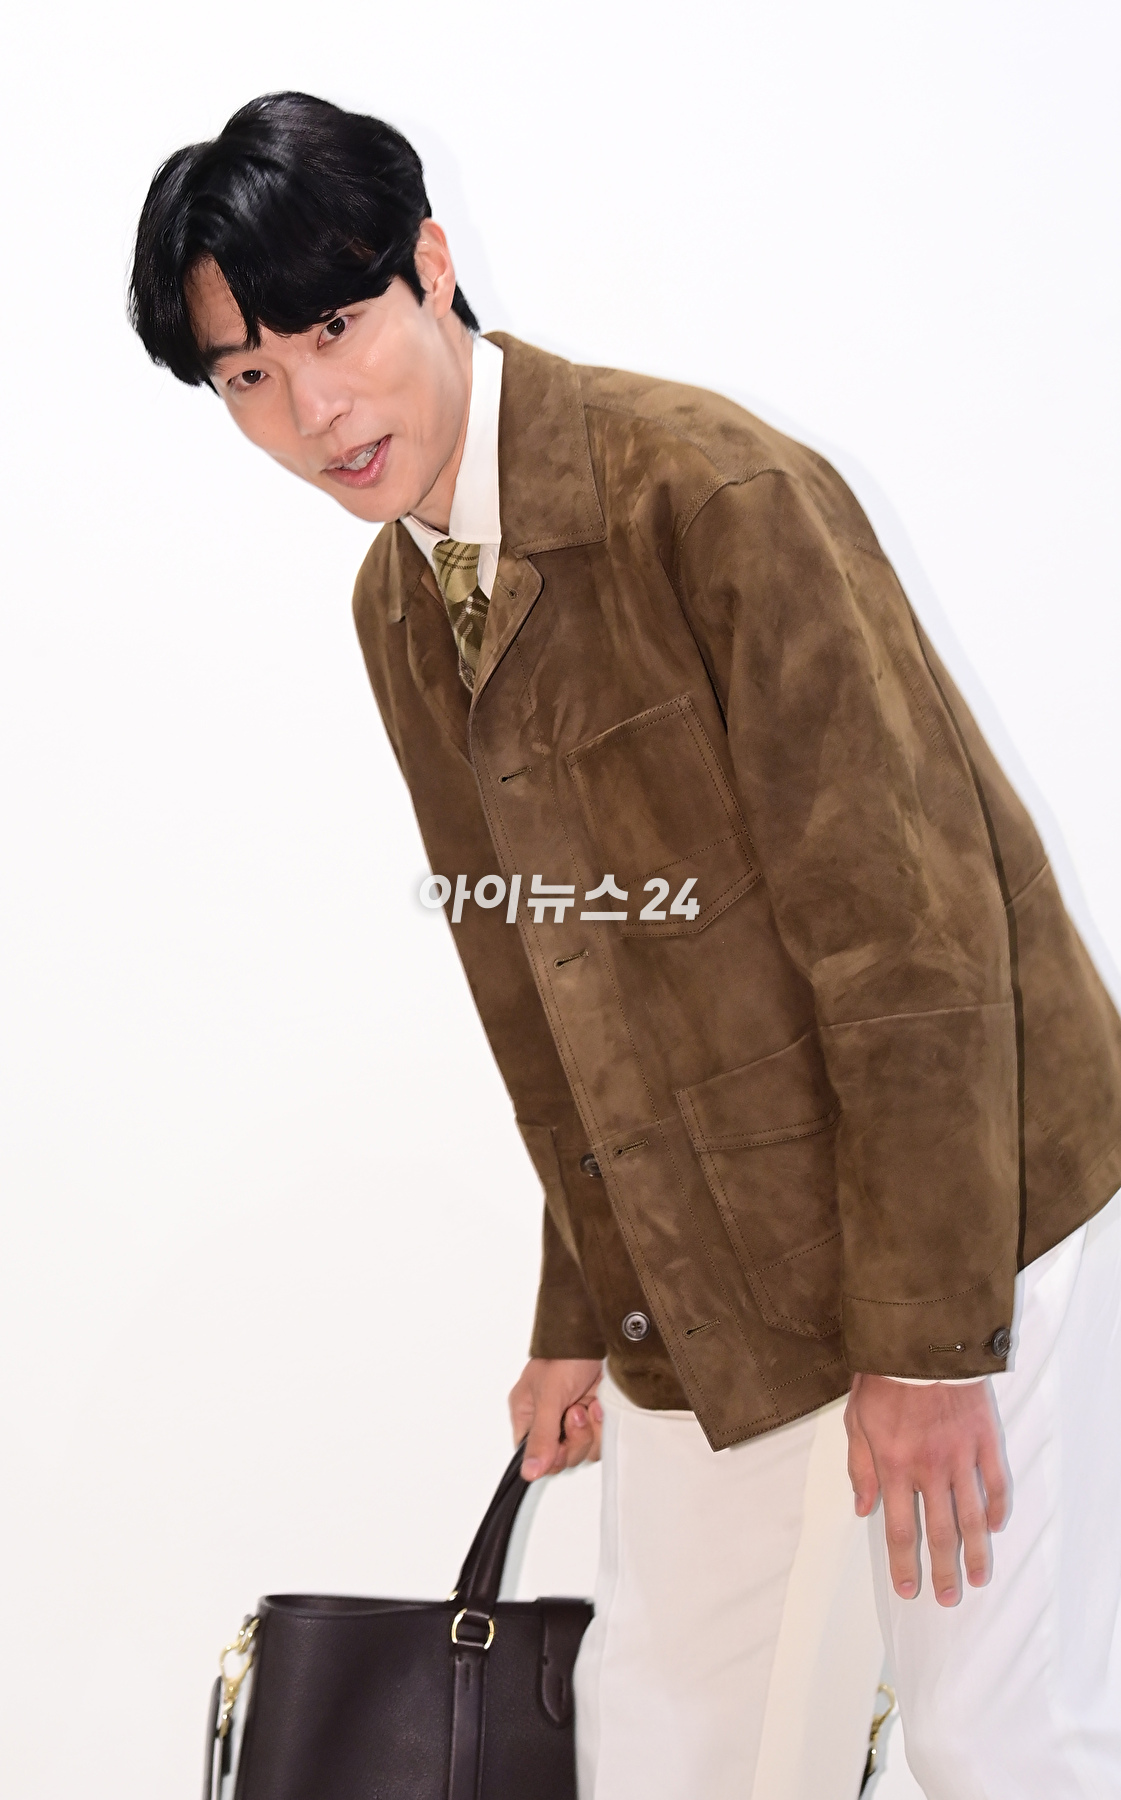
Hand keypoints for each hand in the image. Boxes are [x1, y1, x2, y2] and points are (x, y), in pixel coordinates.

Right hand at [508, 1357, 604, 1480]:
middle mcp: (549, 1421)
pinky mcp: (595, 1418)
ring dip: (589, 1432)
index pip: (532, 1455)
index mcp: (528, 1414)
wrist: (599, 1334)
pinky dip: (602, 1426)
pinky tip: (599, 1405)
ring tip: (588, 1406)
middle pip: (560, 1458)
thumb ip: (541, 1436)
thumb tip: (529, 1472)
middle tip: (575, 1414)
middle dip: (573, 1439)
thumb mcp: (549, 1395)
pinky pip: (600, 1442)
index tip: (558, 1445)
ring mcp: (574, 1420)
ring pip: (582, 1453)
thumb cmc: (565, 1355)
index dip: (548, 1457)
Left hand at [844, 1373, 1010, 1605]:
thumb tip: (862, 1507)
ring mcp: (961, 1455)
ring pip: (972, 1516)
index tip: (908, 1588)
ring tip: (977, 1576)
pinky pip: (995, 1481)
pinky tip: (995, 1526)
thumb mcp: (856, 1419)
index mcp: (894, 1465)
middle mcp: (930, 1468)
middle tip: (947, 1597)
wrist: (921, 1340)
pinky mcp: (985, 1439)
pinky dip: (997, 1507)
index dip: (904, 1563)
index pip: (899, 1529)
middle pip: (940, 1533)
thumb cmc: (884, 1377)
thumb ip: (860, 1467)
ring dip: (975, 1551)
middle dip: (943, 1570)